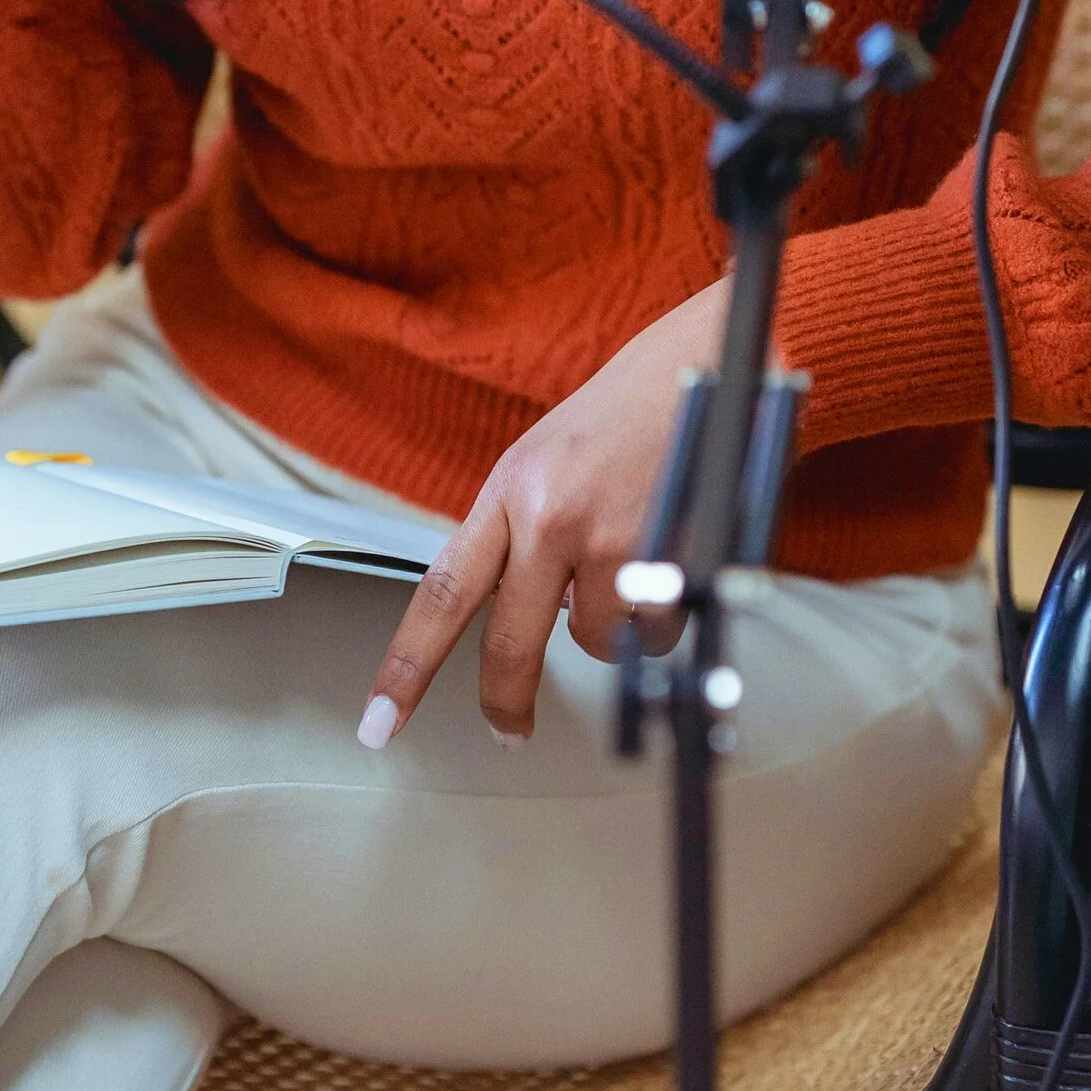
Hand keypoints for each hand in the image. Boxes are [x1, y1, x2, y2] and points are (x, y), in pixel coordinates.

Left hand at [362, 280, 728, 745]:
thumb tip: (520, 609)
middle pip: (510, 644)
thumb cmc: (635, 404)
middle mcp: (551, 517)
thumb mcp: (549, 457)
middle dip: (507, 700)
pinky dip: (665, 616)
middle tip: (509, 728)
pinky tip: (673, 563)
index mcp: (511, 488)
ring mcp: (612, 541)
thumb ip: (522, 531)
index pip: (441, 594)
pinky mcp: (669, 559)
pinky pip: (656, 631)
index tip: (378, 720)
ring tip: (637, 566)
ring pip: (597, 641)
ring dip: (616, 626)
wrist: (713, 361)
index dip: (406, 667)